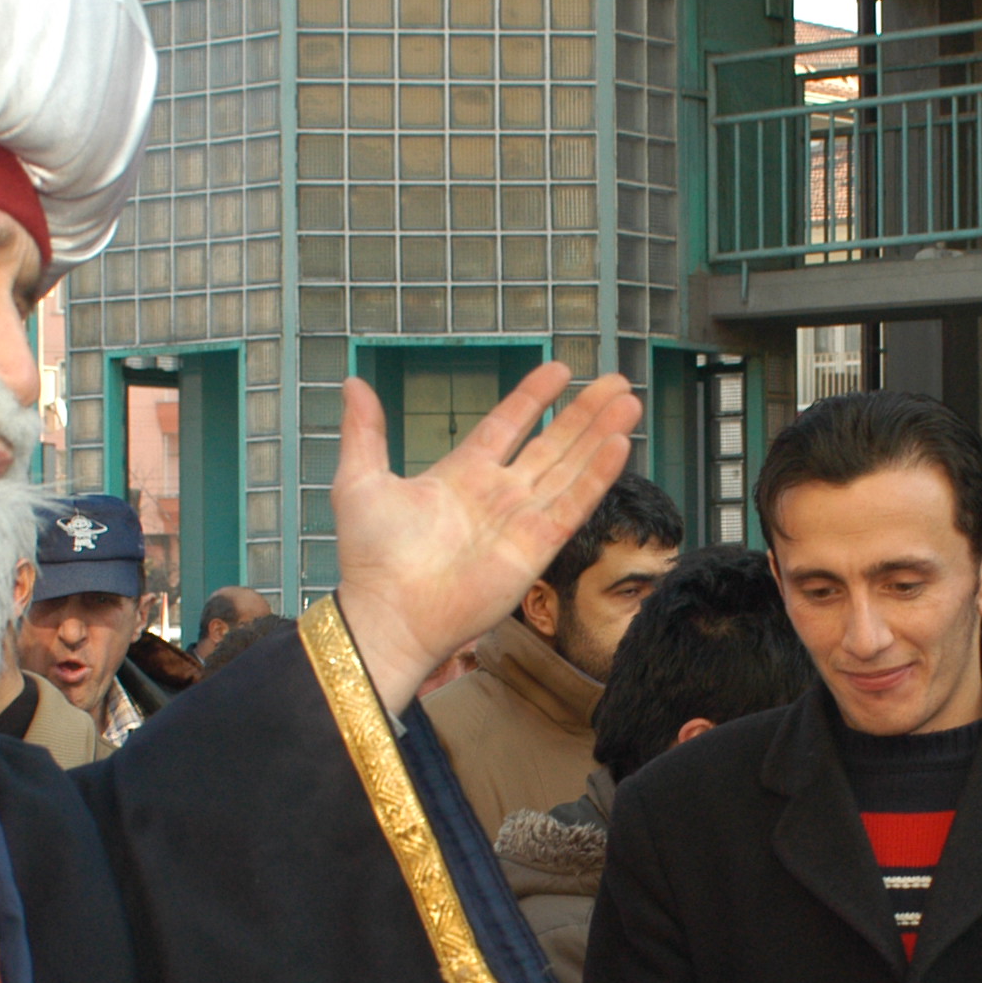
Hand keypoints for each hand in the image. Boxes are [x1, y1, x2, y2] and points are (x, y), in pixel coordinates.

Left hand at [331, 363, 639, 714]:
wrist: (388, 611)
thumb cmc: (371, 558)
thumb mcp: (361, 480)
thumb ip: (365, 431)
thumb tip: (353, 383)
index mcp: (461, 476)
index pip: (506, 425)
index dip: (533, 398)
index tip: (558, 371)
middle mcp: (497, 495)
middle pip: (551, 444)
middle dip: (584, 412)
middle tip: (615, 382)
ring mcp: (520, 520)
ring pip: (570, 467)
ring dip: (600, 434)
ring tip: (628, 401)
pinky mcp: (537, 547)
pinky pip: (574, 504)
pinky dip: (597, 474)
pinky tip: (619, 444)